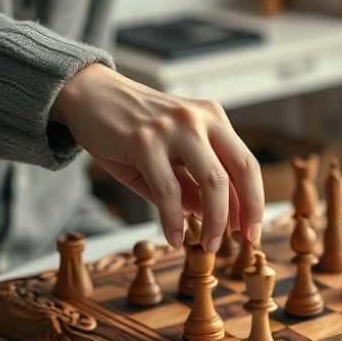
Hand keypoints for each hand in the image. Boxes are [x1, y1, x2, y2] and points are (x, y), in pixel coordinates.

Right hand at [49, 63, 263, 251]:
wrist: (87, 94)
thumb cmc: (131, 129)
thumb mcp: (170, 156)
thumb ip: (193, 185)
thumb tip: (216, 218)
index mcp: (213, 119)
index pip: (246, 164)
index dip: (254, 201)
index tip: (252, 231)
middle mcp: (199, 119)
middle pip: (240, 171)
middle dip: (245, 212)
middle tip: (241, 240)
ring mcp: (173, 128)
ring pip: (211, 182)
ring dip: (215, 221)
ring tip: (209, 246)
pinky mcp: (143, 140)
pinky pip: (168, 190)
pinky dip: (173, 221)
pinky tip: (174, 239)